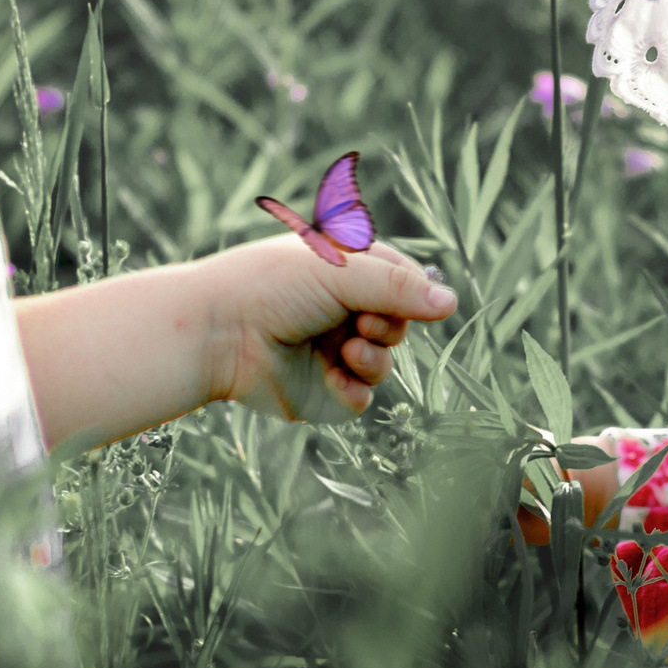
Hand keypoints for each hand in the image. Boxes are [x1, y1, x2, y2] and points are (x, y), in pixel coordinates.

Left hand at [198, 236, 456, 421]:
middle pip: (401, 324)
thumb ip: (397, 288)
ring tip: (347, 351)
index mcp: (346, 270)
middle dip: (389, 326)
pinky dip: (356, 389)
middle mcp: (342, 310)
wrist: (216, 333)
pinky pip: (363, 397)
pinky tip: (336, 379)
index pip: (405, 281)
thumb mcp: (340, 272)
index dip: (409, 292)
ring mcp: (333, 351)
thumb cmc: (270, 286)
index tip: (397, 295)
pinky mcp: (323, 389)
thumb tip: (452, 304)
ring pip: (386, 362)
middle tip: (361, 323)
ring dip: (375, 359)